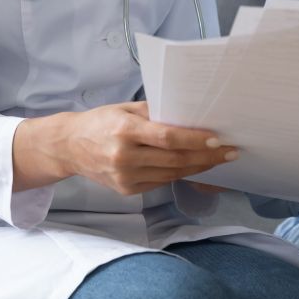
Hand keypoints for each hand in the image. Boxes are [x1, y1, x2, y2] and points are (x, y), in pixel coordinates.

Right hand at [61, 101, 237, 195]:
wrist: (70, 146)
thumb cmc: (100, 122)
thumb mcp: (126, 109)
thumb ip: (156, 113)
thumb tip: (190, 116)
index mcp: (125, 131)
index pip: (167, 138)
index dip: (195, 140)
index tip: (217, 138)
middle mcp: (125, 156)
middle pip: (175, 159)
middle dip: (206, 156)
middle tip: (229, 151)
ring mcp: (125, 177)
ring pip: (171, 173)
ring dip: (198, 167)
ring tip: (218, 158)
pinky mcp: (127, 190)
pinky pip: (160, 182)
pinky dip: (179, 174)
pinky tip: (194, 166)